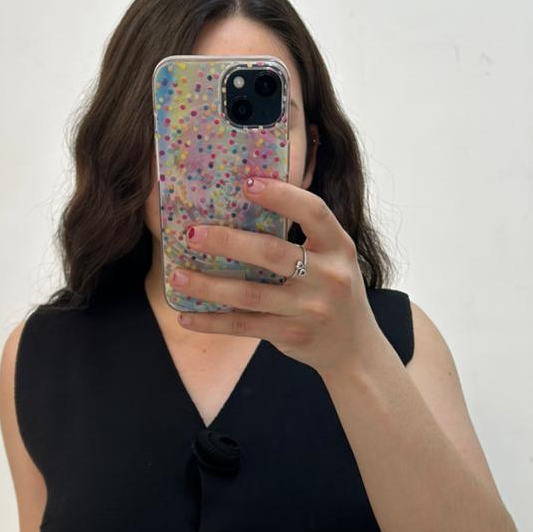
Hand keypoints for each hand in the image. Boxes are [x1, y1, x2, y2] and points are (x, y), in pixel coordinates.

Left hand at [172, 174, 382, 377]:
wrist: (355, 348)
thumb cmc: (335, 292)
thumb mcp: (334, 259)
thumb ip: (304, 238)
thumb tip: (243, 207)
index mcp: (339, 247)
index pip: (313, 212)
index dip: (282, 195)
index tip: (247, 183)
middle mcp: (328, 276)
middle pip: (271, 253)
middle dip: (228, 241)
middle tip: (192, 234)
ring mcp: (310, 309)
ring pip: (250, 294)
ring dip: (209, 286)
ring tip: (178, 276)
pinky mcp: (292, 335)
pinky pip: (245, 326)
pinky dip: (213, 322)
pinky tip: (187, 316)